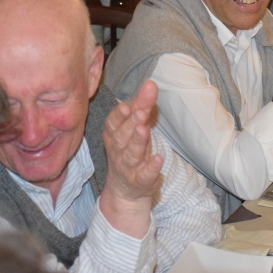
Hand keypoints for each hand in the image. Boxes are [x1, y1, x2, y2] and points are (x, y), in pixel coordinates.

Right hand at [102, 80, 163, 204]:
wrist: (125, 189)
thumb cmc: (129, 150)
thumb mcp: (134, 127)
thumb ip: (142, 105)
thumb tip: (150, 83)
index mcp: (114, 136)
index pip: (113, 124)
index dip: (118, 116)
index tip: (126, 106)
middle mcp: (118, 151)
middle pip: (122, 137)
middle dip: (130, 124)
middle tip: (140, 113)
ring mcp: (129, 167)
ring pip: (131, 154)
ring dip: (138, 142)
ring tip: (144, 130)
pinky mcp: (140, 181)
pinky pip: (144, 176)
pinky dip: (151, 168)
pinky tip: (159, 159)